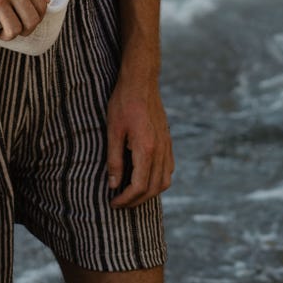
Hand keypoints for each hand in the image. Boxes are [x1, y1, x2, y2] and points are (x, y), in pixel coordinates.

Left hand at [106, 73, 174, 208]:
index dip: (126, 199)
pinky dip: (159, 181)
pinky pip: (169, 169)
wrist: (141, 80)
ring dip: (149, 193)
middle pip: (153, 188)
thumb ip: (114, 160)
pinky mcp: (168, 140)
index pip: (139, 186)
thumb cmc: (123, 103)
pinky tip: (146, 178)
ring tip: (132, 195)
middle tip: (119, 203)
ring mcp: (167, 145)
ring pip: (164, 181)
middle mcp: (160, 150)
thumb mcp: (113, 131)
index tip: (113, 202)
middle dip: (136, 201)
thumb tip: (113, 185)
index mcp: (146, 148)